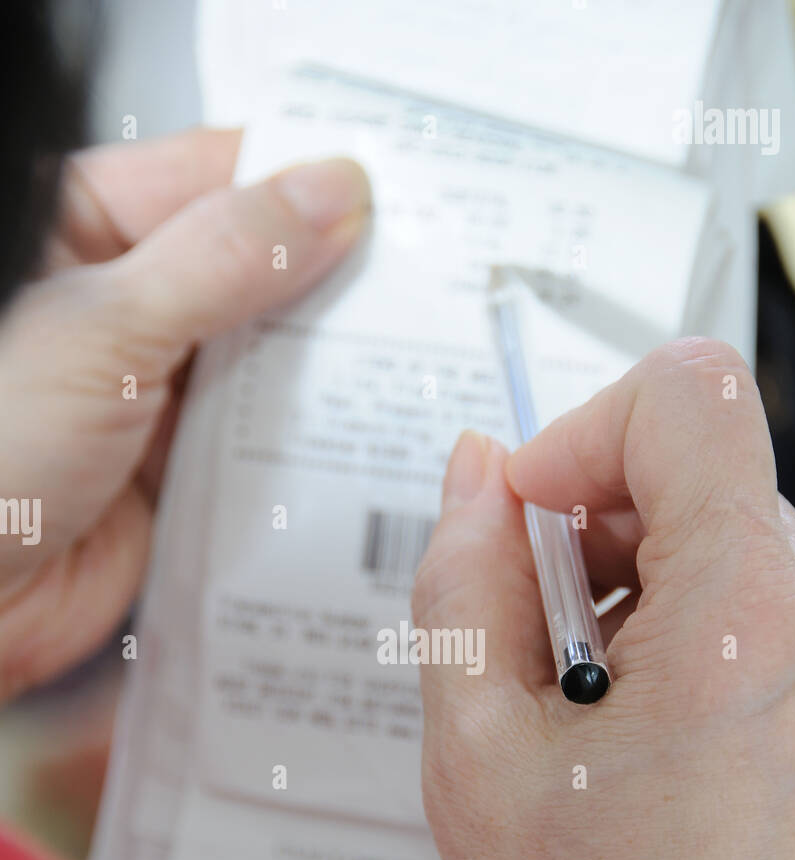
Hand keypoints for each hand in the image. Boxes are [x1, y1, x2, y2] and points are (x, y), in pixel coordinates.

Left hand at [0, 129, 368, 698]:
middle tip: (430, 285)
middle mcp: (126, 304)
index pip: (214, 176)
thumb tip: (329, 195)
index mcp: (83, 231)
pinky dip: (310, 439)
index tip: (399, 197)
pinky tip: (363, 432)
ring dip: (331, 363)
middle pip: (254, 264)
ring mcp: (158, 387)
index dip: (307, 180)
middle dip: (336, 278)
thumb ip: (220, 260)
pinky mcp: (182, 466)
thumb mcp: (102, 332)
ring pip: (268, 354)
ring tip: (418, 355)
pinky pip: (263, 438)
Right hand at [413, 340, 794, 859]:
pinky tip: (649, 741)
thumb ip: (462, 583)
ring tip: (595, 722)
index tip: (531, 518)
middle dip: (594, 531)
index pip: (685, 392)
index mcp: (742, 610)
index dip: (581, 431)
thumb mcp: (478, 756)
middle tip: (539, 651)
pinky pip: (764, 607)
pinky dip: (691, 636)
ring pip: (725, 541)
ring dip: (637, 593)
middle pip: (698, 469)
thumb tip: (478, 481)